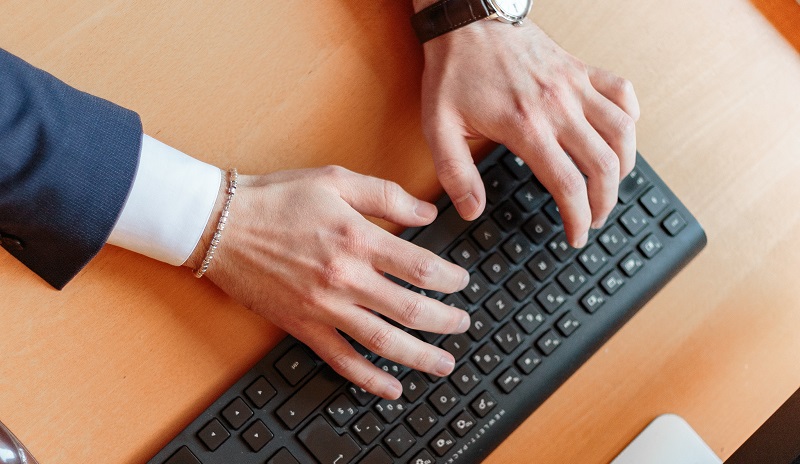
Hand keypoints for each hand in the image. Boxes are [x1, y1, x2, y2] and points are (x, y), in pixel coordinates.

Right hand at [187, 166, 470, 399]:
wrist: (219, 223)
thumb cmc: (275, 198)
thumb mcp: (335, 179)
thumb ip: (386, 195)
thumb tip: (427, 211)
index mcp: (358, 239)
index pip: (422, 268)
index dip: (451, 280)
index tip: (461, 282)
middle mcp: (345, 278)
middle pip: (412, 310)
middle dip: (447, 321)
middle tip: (463, 323)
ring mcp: (324, 307)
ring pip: (384, 342)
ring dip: (421, 357)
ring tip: (445, 364)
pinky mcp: (303, 326)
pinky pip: (342, 360)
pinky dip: (369, 379)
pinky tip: (392, 387)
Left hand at [419, 18, 639, 246]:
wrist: (466, 19)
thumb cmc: (452, 72)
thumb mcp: (438, 128)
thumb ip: (455, 174)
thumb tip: (472, 211)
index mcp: (525, 126)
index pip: (567, 184)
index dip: (577, 218)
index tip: (576, 236)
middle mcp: (558, 106)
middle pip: (604, 165)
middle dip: (604, 203)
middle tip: (594, 219)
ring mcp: (574, 85)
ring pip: (622, 132)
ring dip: (624, 166)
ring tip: (610, 187)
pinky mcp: (580, 68)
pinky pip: (622, 92)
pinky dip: (629, 118)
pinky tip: (619, 136)